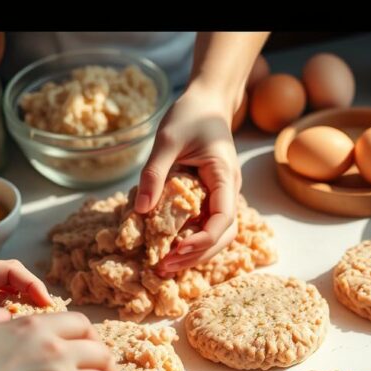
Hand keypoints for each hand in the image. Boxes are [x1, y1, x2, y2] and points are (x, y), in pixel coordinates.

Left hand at [0, 257, 53, 345]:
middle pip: (15, 284)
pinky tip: (5, 341)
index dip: (34, 287)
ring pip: (6, 299)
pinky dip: (1, 323)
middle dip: (32, 304)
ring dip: (18, 316)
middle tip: (45, 328)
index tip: (48, 306)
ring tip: (28, 339)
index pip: (10, 272)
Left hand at [131, 84, 238, 275]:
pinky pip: (205, 226)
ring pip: (217, 235)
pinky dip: (190, 241)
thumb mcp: (166, 139)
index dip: (203, 241)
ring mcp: (222, 196)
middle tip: (164, 267)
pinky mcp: (211, 197)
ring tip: (164, 266)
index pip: (223, 219)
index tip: (176, 250)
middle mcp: (229, 191)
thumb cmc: (190, 115)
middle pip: (224, 236)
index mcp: (225, 177)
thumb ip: (154, 173)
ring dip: (194, 253)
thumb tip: (141, 211)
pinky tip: (168, 249)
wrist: (207, 102)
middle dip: (196, 255)